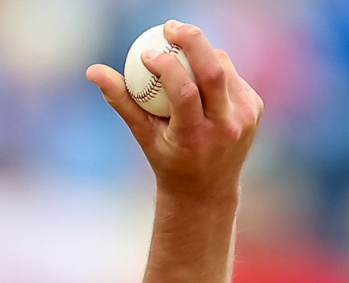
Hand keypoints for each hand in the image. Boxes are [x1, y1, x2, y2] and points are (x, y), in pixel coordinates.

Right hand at [86, 22, 262, 202]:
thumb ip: (121, 100)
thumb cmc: (166, 158)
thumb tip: (93, 71)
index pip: (185, 93)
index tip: (147, 54)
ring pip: (223, 68)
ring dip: (200, 53)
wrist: (207, 188)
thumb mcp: (142, 134)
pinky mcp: (255, 108)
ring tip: (179, 50)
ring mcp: (245, 117)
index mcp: (195, 137)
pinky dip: (212, 67)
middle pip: (213, 72)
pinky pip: (231, 75)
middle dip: (192, 41)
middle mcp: (225, 127)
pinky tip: (198, 74)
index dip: (166, 67)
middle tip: (170, 28)